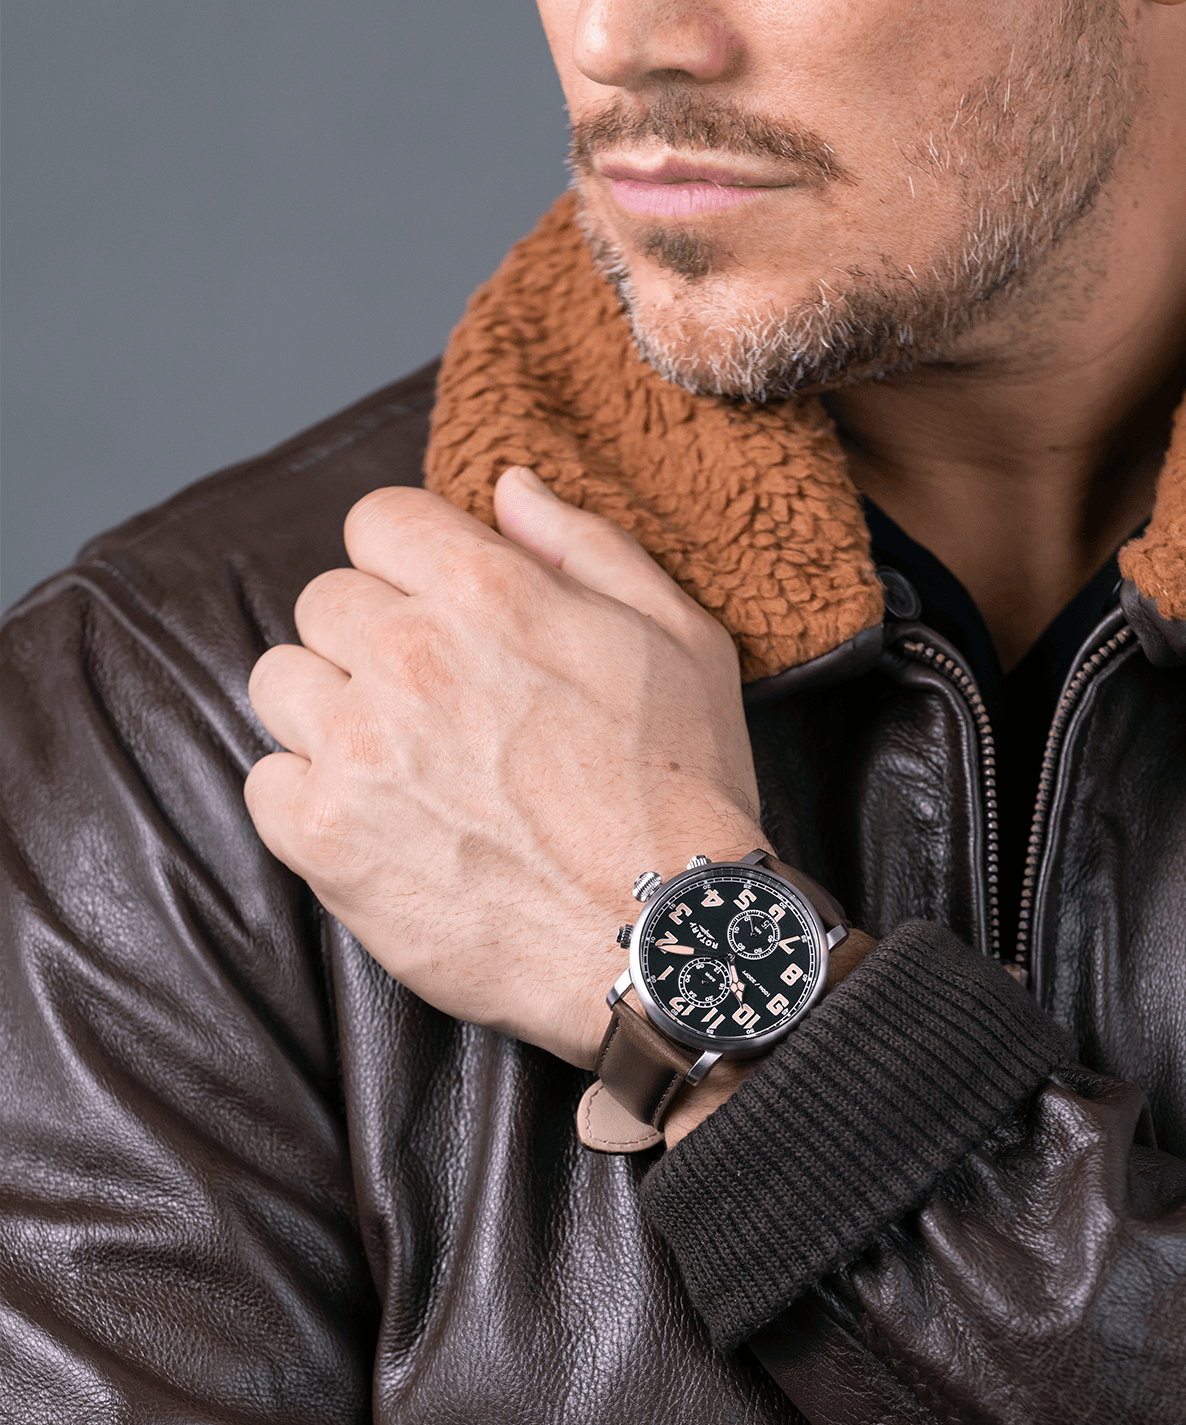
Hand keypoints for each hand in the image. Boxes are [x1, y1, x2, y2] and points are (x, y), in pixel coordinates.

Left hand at [244, 470, 767, 1066]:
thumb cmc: (683, 788)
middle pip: (323, 601)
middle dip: (371, 637)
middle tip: (435, 700)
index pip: (376, 521)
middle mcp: (407, 655)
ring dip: (329, 710)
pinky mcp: (326, 840)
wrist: (666, 938)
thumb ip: (585, 546)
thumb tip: (507, 486)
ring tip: (398, 758)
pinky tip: (376, 819)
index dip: (409, 561)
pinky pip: (264, 782)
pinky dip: (307, 796)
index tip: (438, 608)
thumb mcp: (679, 636)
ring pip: (279, 682)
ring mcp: (358, 750)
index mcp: (486, 589)